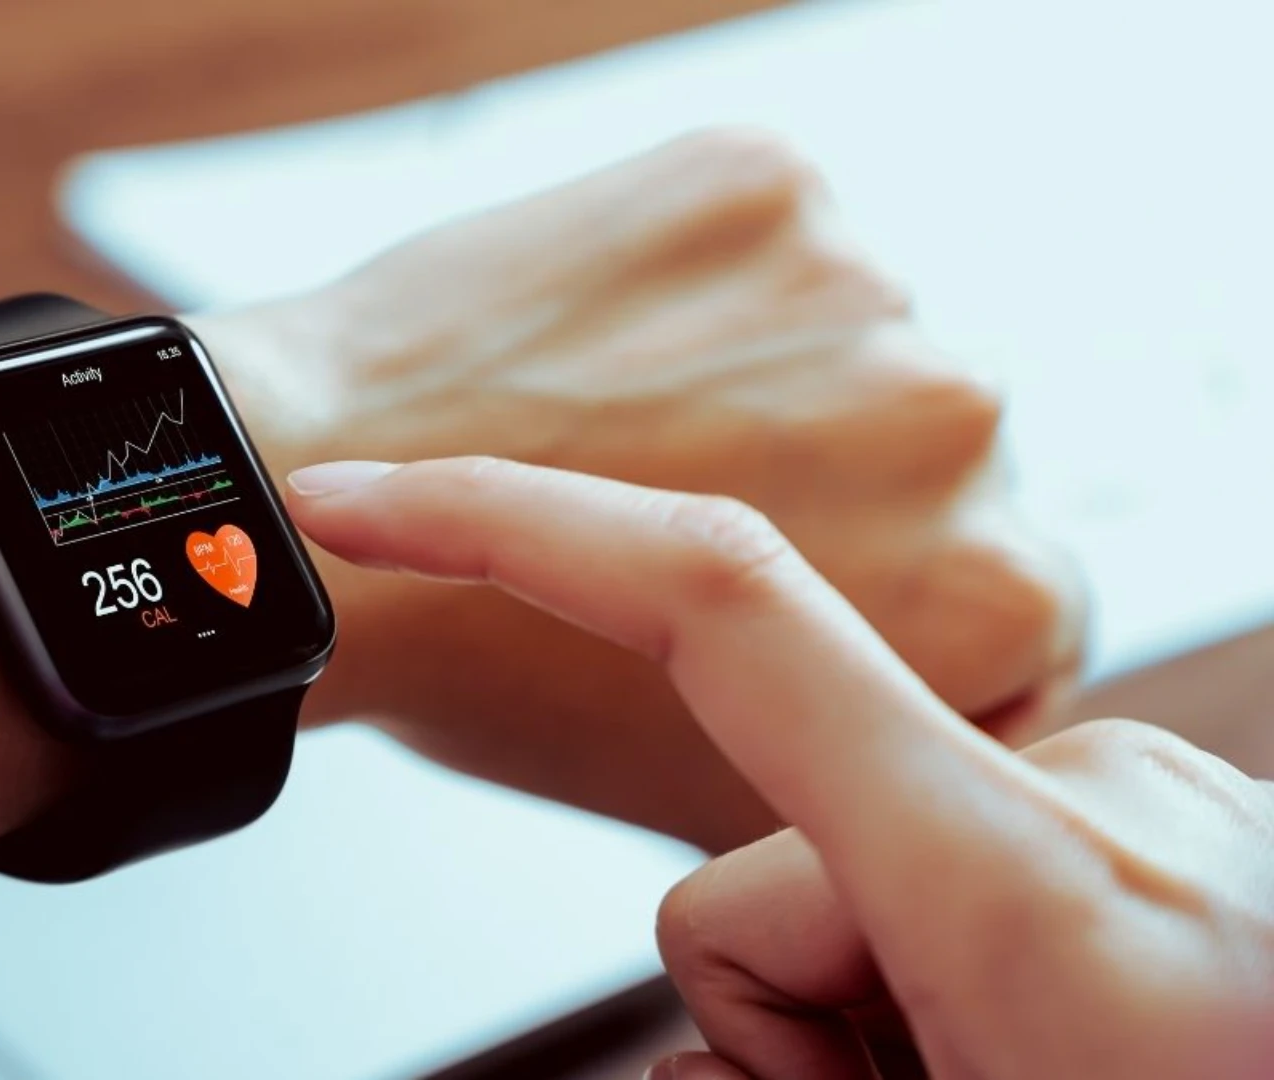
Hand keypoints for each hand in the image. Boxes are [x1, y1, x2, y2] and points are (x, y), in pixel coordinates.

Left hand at [197, 130, 1082, 849]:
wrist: (311, 507)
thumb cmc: (484, 662)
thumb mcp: (710, 785)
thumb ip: (855, 761)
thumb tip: (892, 751)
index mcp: (996, 593)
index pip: (1007, 590)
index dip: (888, 601)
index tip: (801, 596)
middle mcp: (959, 422)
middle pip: (929, 454)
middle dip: (830, 481)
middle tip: (688, 510)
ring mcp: (863, 287)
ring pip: (841, 338)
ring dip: (763, 373)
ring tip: (628, 431)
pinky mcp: (763, 182)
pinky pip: (754, 242)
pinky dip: (690, 282)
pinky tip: (600, 349)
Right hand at [286, 457, 1273, 1079]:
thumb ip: (756, 1058)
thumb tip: (670, 1050)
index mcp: (1025, 882)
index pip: (719, 606)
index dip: (513, 525)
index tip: (366, 504)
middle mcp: (1090, 797)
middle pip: (748, 871)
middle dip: (774, 1024)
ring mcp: (1137, 810)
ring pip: (844, 888)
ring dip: (863, 1018)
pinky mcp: (1162, 831)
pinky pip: (949, 872)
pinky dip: (940, 982)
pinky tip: (1034, 1054)